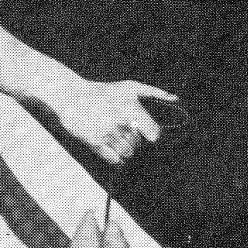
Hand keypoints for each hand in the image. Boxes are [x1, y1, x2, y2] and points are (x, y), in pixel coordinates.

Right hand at [49, 79, 178, 165]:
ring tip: (115, 137)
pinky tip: (110, 147)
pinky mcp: (95, 142)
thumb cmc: (105, 91)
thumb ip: (154, 92)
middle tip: (122, 131)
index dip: (151, 135)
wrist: (72, 94)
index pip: (154, 134)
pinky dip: (115, 157)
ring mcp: (108, 133)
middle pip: (139, 145)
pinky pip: (114, 160)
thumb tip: (176, 98)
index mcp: (132, 110)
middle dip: (133, 140)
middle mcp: (121, 123)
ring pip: (128, 153)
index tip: (146, 133)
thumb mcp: (130, 87)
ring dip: (125, 149)